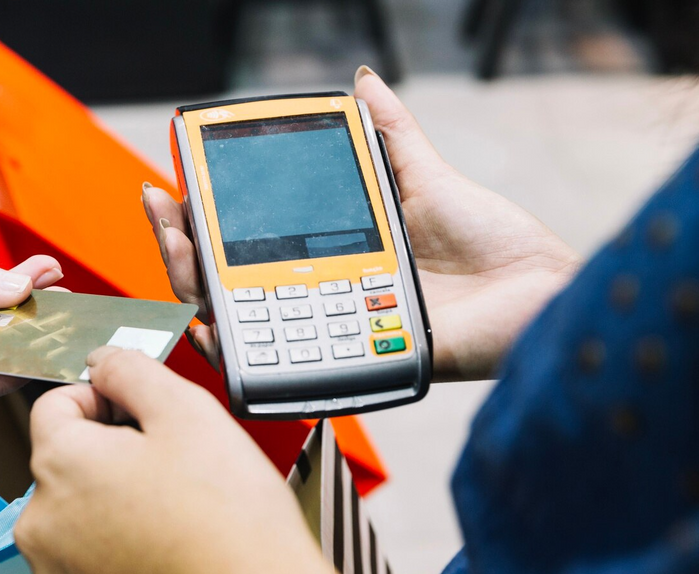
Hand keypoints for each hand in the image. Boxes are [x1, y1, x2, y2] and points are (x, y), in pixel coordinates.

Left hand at [16, 348, 340, 573]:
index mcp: (60, 463)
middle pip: (66, 460)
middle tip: (170, 466)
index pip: (56, 403)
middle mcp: (42, 521)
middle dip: (111, 453)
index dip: (104, 398)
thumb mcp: (187, 412)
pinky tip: (161, 545)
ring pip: (77, 510)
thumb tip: (104, 360)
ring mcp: (55, 567)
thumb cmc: (230, 525)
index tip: (139, 414)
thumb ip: (132, 370)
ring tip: (172, 512)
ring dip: (113, 502)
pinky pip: (85, 555)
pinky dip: (115, 547)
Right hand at [145, 66, 580, 380]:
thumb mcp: (428, 177)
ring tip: (176, 248)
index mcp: (330, 250)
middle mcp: (319, 292)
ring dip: (192, 288)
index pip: (248, 237)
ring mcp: (327, 329)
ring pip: (239, 320)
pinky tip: (206, 324)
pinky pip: (278, 367)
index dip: (206, 215)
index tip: (175, 184)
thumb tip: (363, 80)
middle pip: (227, 278)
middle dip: (180, 245)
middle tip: (161, 210)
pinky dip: (233, 354)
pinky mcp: (347, 363)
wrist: (537, 290)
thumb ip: (389, 134)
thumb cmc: (492, 244)